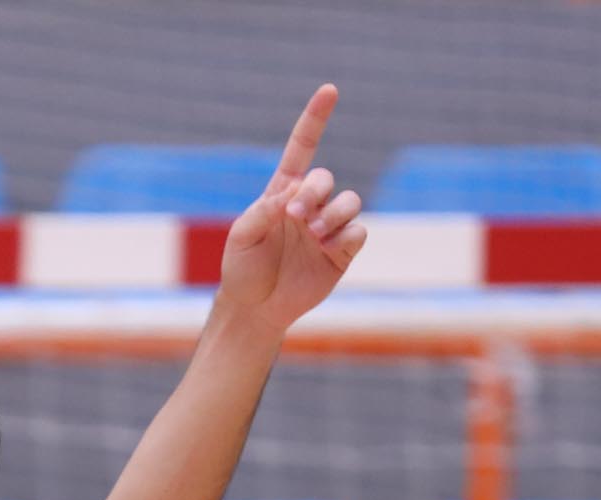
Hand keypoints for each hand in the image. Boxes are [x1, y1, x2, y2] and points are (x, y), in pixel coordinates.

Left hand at [216, 85, 366, 330]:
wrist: (254, 309)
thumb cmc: (242, 269)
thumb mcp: (241, 236)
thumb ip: (262, 211)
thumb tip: (292, 194)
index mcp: (282, 194)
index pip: (302, 149)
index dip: (315, 119)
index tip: (329, 90)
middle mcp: (309, 206)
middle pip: (326, 179)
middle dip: (314, 192)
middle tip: (295, 215)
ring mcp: (328, 228)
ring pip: (349, 202)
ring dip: (334, 214)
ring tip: (313, 233)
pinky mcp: (342, 252)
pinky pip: (358, 232)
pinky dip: (346, 236)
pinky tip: (328, 249)